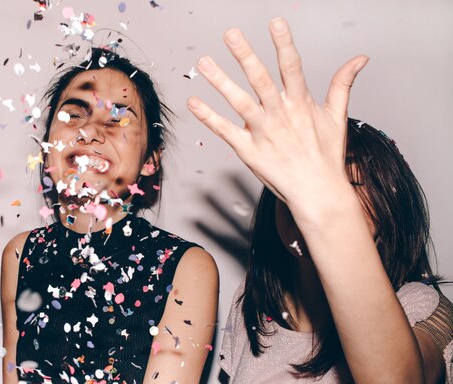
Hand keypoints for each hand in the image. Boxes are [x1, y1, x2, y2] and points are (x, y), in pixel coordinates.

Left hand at [187, 17, 367, 213]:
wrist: (318, 192)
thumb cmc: (326, 155)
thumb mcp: (338, 116)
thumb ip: (343, 84)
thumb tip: (360, 58)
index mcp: (300, 104)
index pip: (292, 67)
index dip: (284, 44)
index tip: (275, 21)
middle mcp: (280, 115)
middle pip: (261, 80)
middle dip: (246, 55)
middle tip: (231, 33)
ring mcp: (263, 132)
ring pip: (239, 102)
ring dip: (220, 81)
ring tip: (203, 61)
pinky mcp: (248, 151)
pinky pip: (225, 131)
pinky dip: (208, 117)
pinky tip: (193, 102)